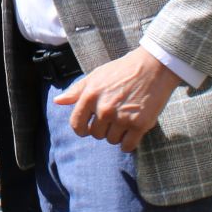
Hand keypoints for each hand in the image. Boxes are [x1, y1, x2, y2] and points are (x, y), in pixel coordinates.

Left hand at [53, 46, 179, 151]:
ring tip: (125, 119)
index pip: (77, 125)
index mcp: (90, 96)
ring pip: (112, 140)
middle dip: (103, 128)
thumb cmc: (122, 70)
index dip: (82, 129)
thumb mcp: (95, 76)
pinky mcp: (139, 124)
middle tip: (114, 116)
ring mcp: (122, 118)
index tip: (89, 127)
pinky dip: (129, 143)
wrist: (153, 66)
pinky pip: (128, 146)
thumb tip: (58, 101)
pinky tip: (132, 132)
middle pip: (96, 135)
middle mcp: (104, 109)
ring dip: (117, 134)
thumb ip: (76, 91)